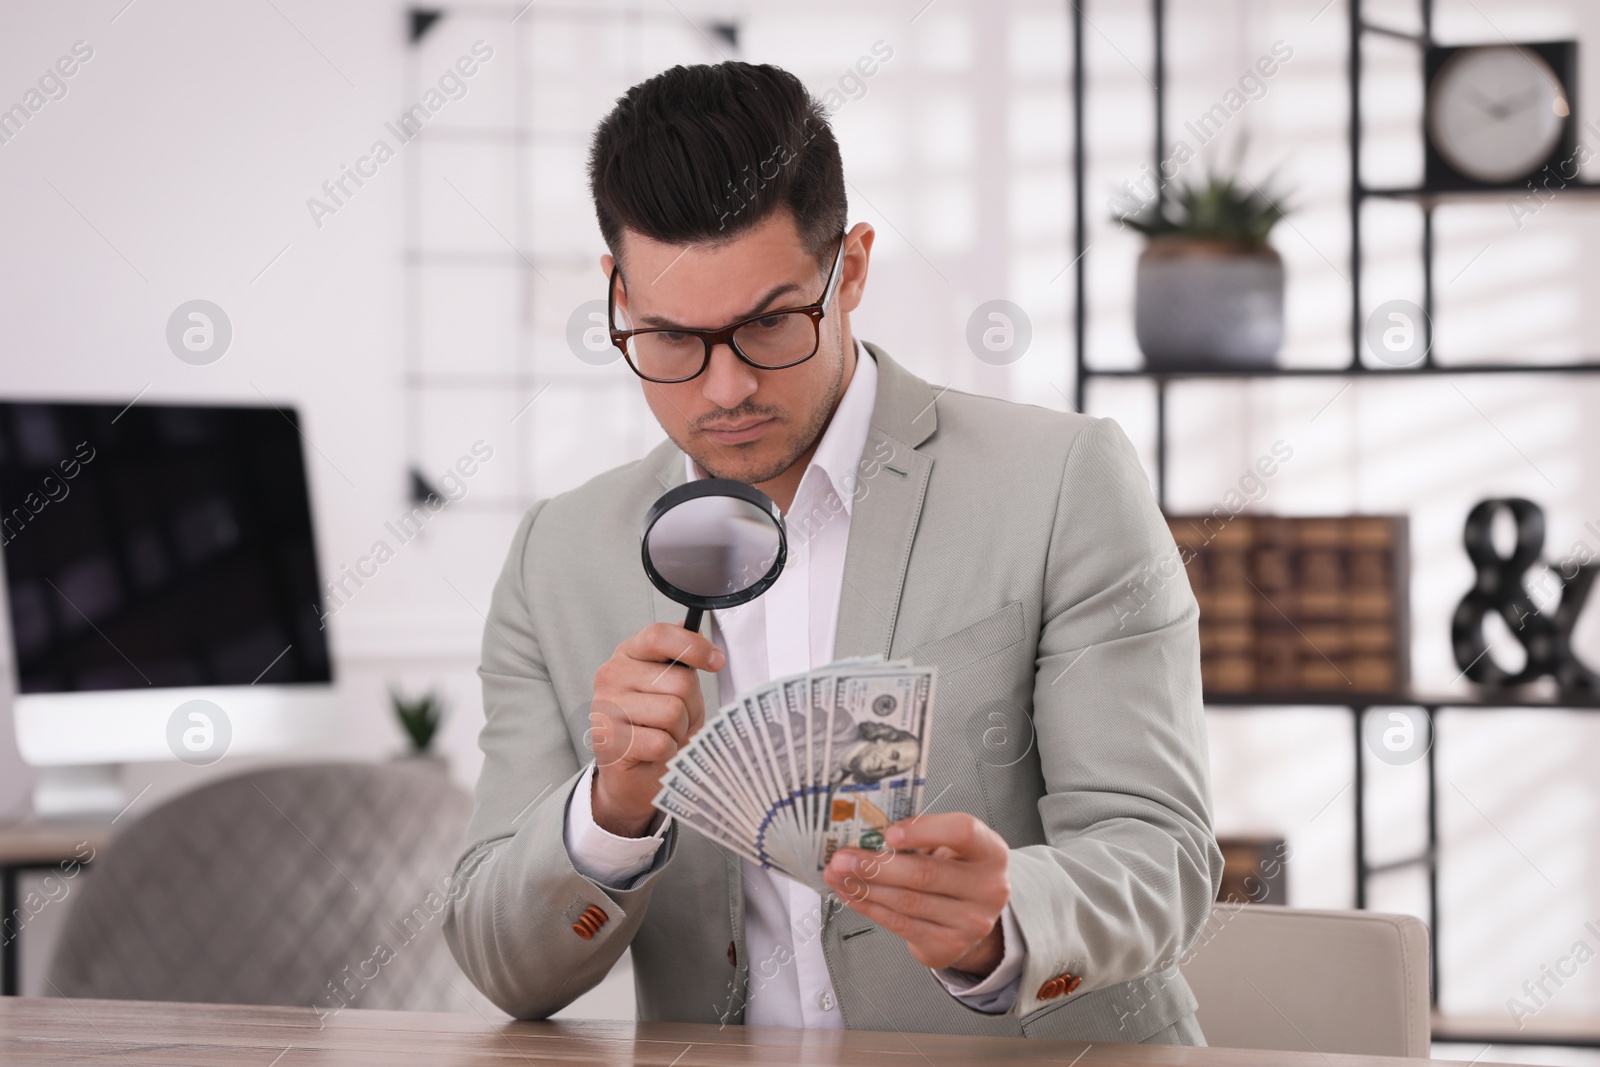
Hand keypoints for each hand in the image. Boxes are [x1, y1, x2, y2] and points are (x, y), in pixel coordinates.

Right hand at [590, 622, 723, 836]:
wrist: (634, 774)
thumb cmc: (656, 726)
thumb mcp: (674, 687)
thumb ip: (681, 658)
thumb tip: (697, 628)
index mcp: (628, 654)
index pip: (658, 635)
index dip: (693, 646)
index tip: (716, 661)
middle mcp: (611, 675)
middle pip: (679, 680)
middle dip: (691, 705)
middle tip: (677, 719)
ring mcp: (606, 707)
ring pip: (673, 711)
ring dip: (679, 730)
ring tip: (663, 734)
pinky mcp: (609, 741)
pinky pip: (661, 742)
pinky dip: (667, 751)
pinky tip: (653, 752)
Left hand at [822, 812, 1010, 973]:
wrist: (972, 916)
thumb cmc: (955, 870)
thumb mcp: (951, 847)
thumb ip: (921, 836)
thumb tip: (866, 832)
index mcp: (990, 852)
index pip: (962, 832)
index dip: (924, 830)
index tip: (889, 832)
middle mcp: (987, 888)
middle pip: (925, 874)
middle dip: (876, 866)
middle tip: (841, 858)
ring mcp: (970, 922)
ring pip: (907, 902)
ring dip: (864, 887)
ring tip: (837, 875)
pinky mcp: (947, 945)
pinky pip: (899, 924)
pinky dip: (869, 907)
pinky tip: (850, 894)